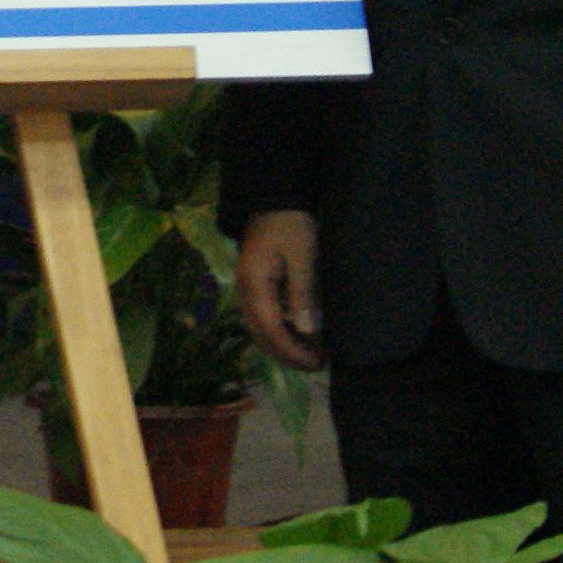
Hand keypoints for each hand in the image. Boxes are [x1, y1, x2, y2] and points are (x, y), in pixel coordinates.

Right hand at [236, 209, 327, 369]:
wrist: (274, 198)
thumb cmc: (291, 224)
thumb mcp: (303, 257)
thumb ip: (302, 294)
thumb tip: (307, 332)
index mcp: (254, 284)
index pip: (270, 329)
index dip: (293, 351)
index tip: (317, 362)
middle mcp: (244, 290)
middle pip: (260, 334)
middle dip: (288, 355)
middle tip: (318, 364)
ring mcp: (246, 288)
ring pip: (259, 329)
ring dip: (283, 345)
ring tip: (312, 353)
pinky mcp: (253, 285)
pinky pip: (262, 317)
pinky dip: (279, 331)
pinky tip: (300, 334)